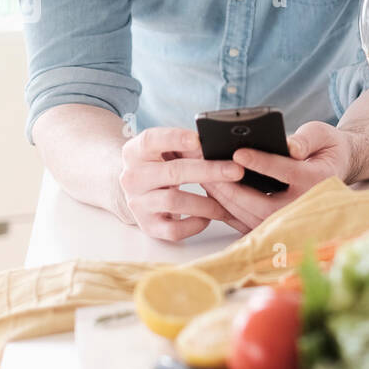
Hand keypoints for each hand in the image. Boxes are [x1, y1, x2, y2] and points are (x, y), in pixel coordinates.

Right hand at [117, 126, 248, 241]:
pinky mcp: (148, 226)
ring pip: (174, 202)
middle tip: (236, 171)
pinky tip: (207, 218)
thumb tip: (220, 148)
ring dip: (206, 203)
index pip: (150, 140)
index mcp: (135, 152)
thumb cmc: (161, 167)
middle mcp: (132, 177)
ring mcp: (138, 203)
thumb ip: (187, 147)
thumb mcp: (166, 152)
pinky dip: (195, 224)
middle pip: (172, 172)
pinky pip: (174, 230)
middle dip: (208, 171)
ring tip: (226, 203)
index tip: (199, 140)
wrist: (139, 194)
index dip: (175, 138)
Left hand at [197, 121, 359, 231]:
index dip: (261, 163)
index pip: (286, 172)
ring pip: (249, 215)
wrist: (334, 171)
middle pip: (260, 202)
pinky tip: (209, 192)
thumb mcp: (322, 135)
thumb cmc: (325, 149)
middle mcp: (302, 205)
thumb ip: (307, 139)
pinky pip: (245, 222)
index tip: (237, 153)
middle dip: (230, 186)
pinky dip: (226, 209)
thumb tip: (290, 146)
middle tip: (206, 168)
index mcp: (316, 180)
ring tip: (202, 177)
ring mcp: (287, 220)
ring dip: (223, 198)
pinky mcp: (275, 225)